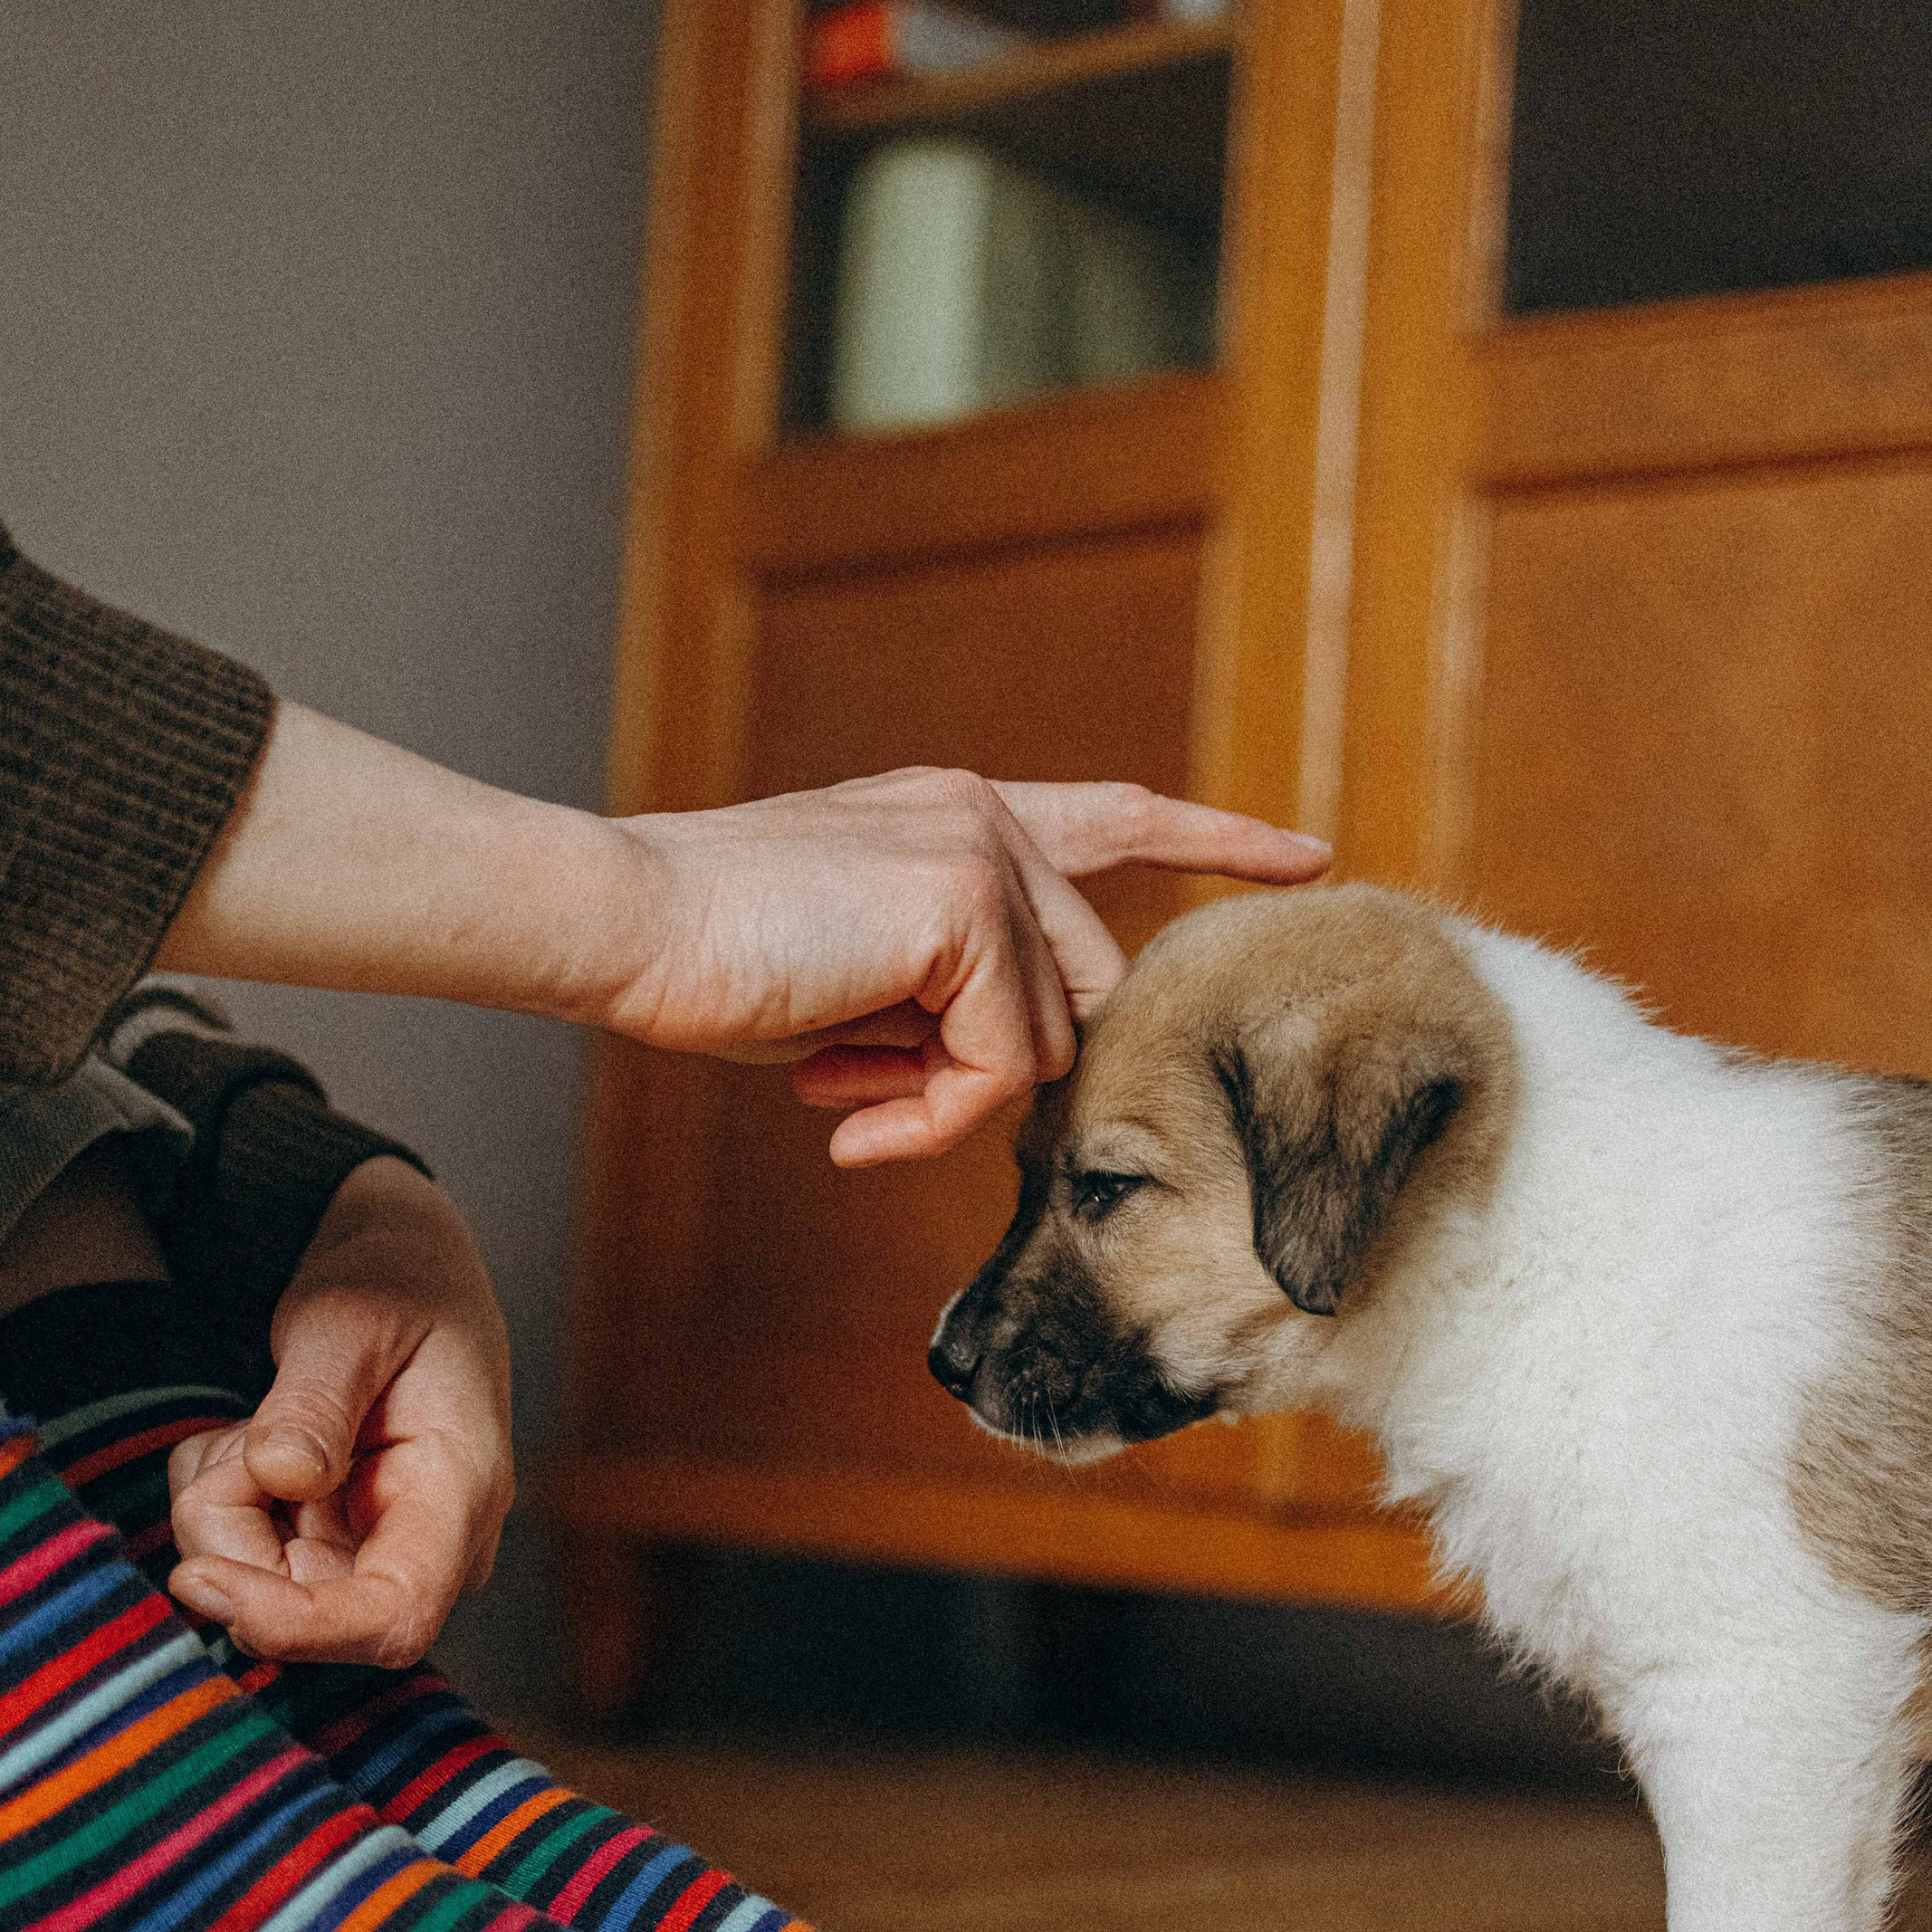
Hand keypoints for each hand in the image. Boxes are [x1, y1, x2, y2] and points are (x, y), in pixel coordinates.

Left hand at [167, 1158, 513, 1668]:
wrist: (403, 1281)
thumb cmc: (395, 1287)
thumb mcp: (350, 1320)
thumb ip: (315, 1400)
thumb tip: (283, 1477)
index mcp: (459, 1495)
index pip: (395, 1616)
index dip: (299, 1625)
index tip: (199, 1579)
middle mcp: (426, 1550)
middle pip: (300, 1606)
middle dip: (231, 1528)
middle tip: (237, 1432)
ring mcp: (376, 1559)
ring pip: (253, 1584)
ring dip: (219, 1500)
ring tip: (260, 1421)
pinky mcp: (331, 1556)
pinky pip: (237, 1559)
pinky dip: (219, 1497)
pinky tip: (257, 1439)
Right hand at [609, 770, 1330, 1163]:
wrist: (624, 921)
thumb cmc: (712, 958)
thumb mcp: (860, 977)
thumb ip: (949, 997)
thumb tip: (1015, 1071)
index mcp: (963, 816)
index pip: (1120, 819)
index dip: (1217, 839)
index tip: (1308, 860)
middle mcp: (988, 818)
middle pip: (1083, 991)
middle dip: (992, 1072)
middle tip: (860, 1092)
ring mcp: (983, 853)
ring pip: (1042, 1044)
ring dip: (937, 1098)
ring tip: (830, 1086)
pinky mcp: (965, 907)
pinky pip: (1000, 1067)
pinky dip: (927, 1115)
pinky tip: (839, 1111)